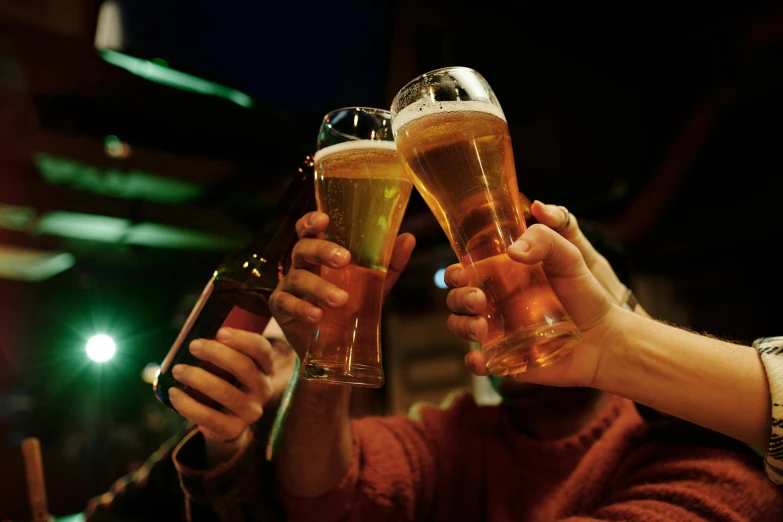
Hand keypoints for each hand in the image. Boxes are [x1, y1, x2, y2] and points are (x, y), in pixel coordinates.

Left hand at [168, 327, 291, 463]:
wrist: (228, 423)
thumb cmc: (226, 383)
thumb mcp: (232, 367)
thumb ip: (223, 350)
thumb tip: (193, 331)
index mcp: (265, 368)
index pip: (262, 350)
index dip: (242, 339)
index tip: (219, 332)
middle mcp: (263, 389)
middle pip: (244, 367)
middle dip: (216, 353)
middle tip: (193, 346)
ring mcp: (250, 411)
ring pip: (225, 392)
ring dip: (198, 378)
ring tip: (178, 370)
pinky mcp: (233, 429)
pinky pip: (209, 417)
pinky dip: (188, 404)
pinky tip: (173, 393)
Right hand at [269, 211, 415, 358]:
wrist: (337, 349)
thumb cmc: (351, 308)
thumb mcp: (374, 286)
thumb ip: (389, 264)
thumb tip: (408, 238)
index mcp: (320, 255)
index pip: (309, 230)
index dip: (311, 221)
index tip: (324, 220)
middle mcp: (302, 266)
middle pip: (303, 248)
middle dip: (322, 251)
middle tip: (344, 259)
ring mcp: (289, 286)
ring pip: (297, 278)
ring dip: (319, 287)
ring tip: (341, 300)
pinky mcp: (281, 308)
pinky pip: (285, 303)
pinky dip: (301, 308)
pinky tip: (317, 316)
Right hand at [446, 208, 625, 386]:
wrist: (604, 338)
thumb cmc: (586, 294)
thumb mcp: (570, 256)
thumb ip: (544, 239)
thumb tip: (512, 252)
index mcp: (503, 277)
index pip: (466, 270)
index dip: (456, 272)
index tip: (462, 272)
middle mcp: (495, 303)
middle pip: (456, 298)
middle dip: (458, 298)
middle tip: (478, 300)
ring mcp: (498, 332)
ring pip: (460, 327)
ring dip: (462, 326)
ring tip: (482, 328)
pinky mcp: (506, 358)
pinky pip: (479, 363)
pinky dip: (473, 363)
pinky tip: (481, 359)